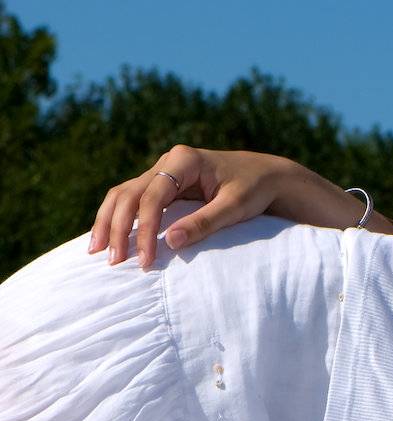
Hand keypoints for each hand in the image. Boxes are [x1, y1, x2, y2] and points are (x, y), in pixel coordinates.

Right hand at [87, 145, 298, 267]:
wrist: (268, 175)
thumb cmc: (255, 189)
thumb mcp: (235, 207)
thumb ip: (205, 223)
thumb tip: (169, 242)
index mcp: (185, 160)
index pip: (153, 197)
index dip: (145, 230)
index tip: (145, 260)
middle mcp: (168, 161)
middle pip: (128, 194)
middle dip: (117, 227)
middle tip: (113, 260)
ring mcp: (163, 170)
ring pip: (124, 194)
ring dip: (109, 221)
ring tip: (96, 251)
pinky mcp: (164, 183)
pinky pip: (134, 199)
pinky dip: (119, 218)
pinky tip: (109, 238)